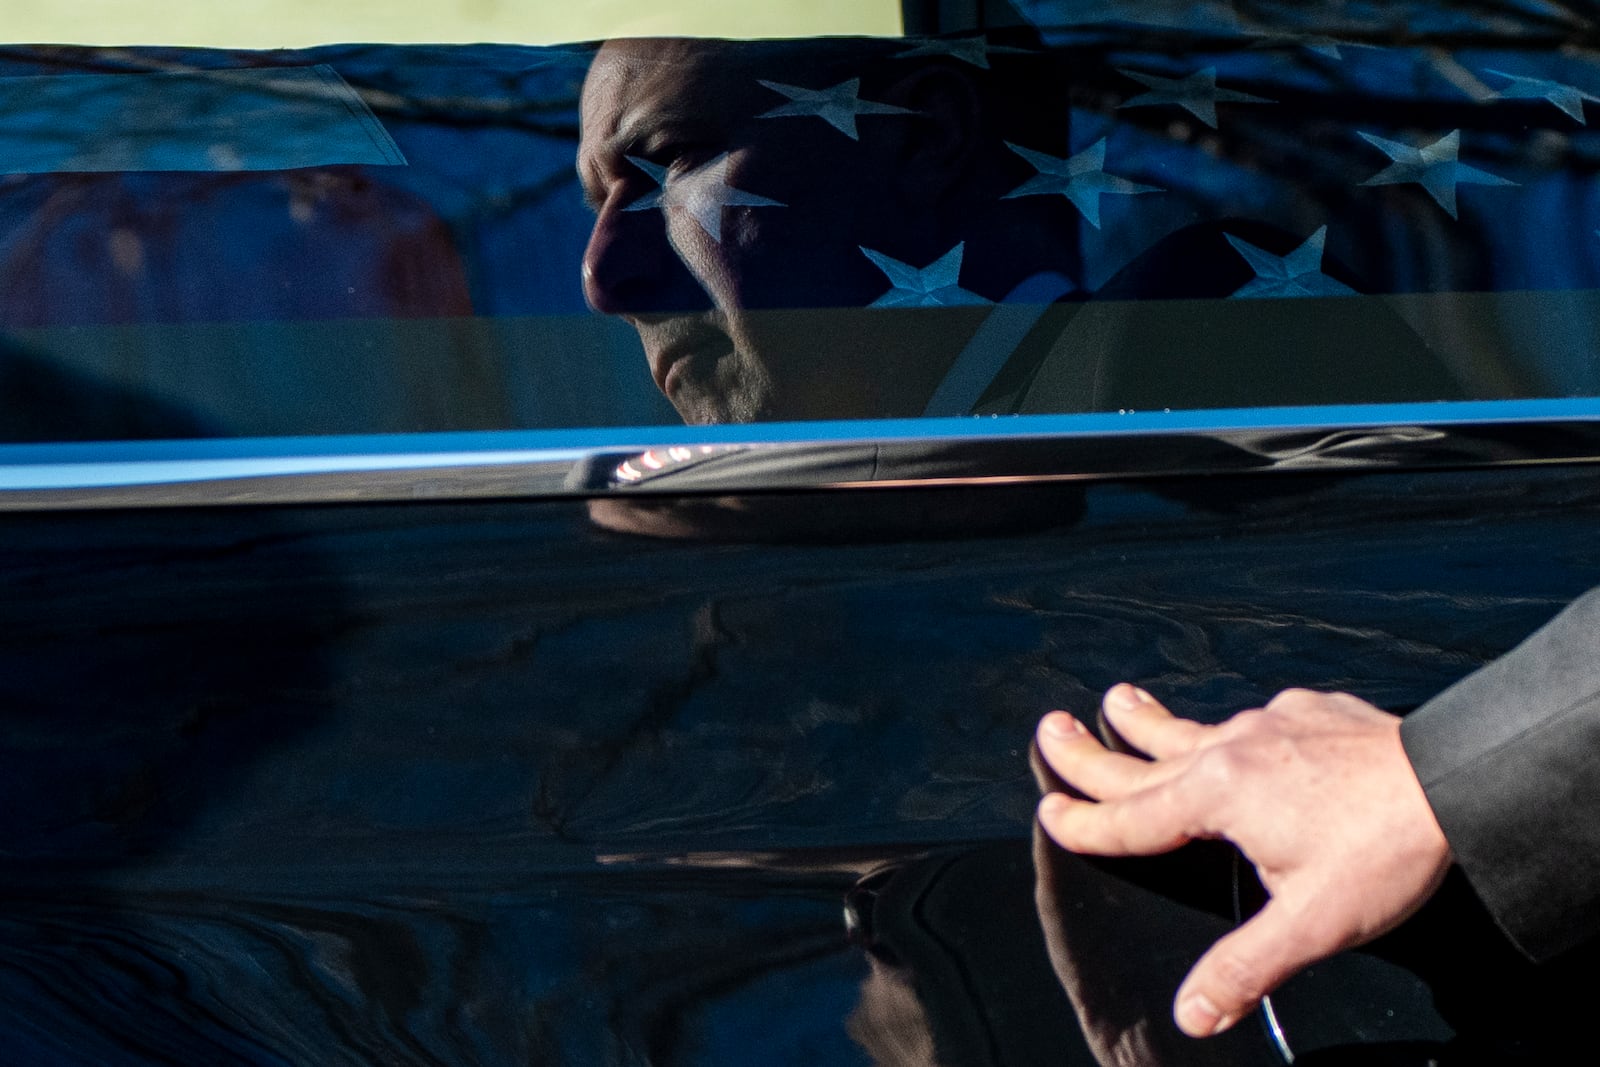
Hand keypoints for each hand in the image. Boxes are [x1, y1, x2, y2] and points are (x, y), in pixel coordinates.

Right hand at [1034, 685, 1452, 1038]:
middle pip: (1141, 756)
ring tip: (1116, 700)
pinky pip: (1248, 719)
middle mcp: (1230, 750)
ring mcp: (1267, 723)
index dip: (1083, 821)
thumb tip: (1193, 1013)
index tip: (1048, 814)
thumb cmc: (1385, 848)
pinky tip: (1234, 726)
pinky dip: (1222, 725)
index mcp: (1217, 796)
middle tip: (1049, 729)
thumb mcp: (1311, 923)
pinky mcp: (1305, 710)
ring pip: (1189, 726)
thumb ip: (1244, 966)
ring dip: (1145, 719)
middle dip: (1088, 750)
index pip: (1130, 817)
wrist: (1457, 778)